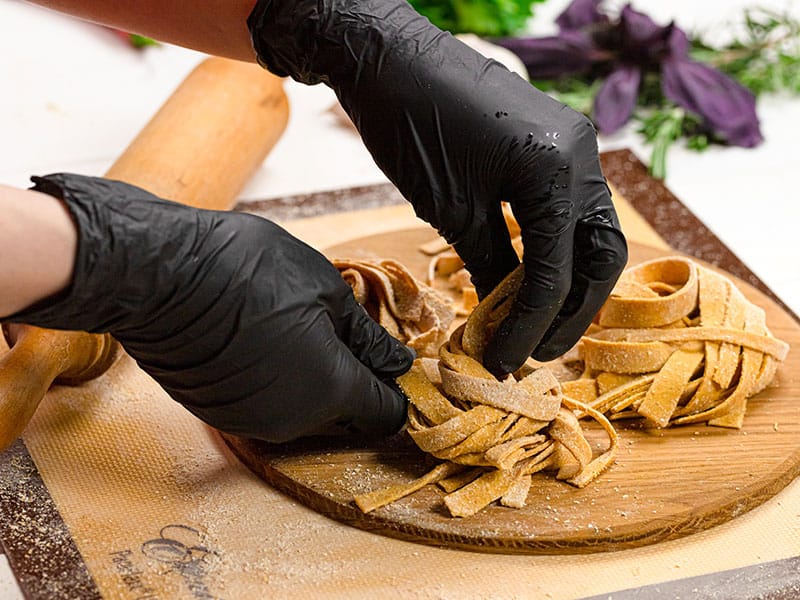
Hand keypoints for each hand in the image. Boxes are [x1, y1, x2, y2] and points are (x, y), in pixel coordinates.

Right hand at [8, 174, 412, 442]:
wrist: (157, 273)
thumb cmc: (247, 269)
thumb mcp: (323, 288)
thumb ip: (366, 336)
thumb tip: (397, 363)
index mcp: (331, 388)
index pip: (386, 414)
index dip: (397, 390)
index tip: (393, 365)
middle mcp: (293, 420)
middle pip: (346, 415)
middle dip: (355, 382)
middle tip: (343, 335)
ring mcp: (251, 421)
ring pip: (304, 412)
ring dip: (312, 382)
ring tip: (297, 330)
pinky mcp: (218, 413)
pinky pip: (265, 406)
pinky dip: (275, 383)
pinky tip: (262, 342)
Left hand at [249, 0, 627, 374]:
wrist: (389, 59)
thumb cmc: (410, 126)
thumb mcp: (451, 209)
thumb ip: (490, 266)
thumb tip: (507, 318)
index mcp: (557, 169)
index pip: (558, 270)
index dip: (532, 325)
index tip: (505, 362)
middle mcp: (581, 155)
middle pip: (600, 254)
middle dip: (570, 310)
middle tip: (536, 353)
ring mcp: (573, 145)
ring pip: (591, 233)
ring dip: (567, 282)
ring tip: (535, 326)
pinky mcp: (555, 144)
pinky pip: (568, 208)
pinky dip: (553, 247)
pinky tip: (529, 280)